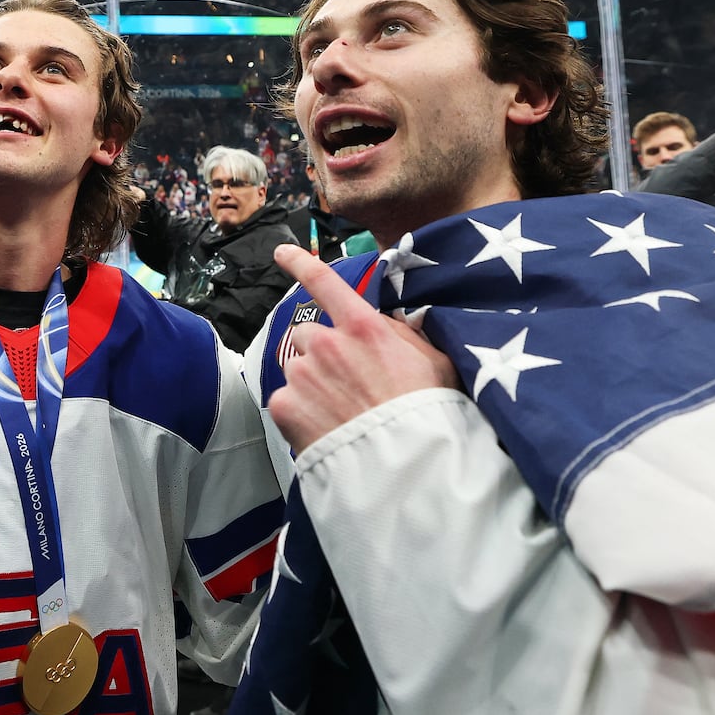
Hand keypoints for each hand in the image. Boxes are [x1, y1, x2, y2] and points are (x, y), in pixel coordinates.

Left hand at [267, 244, 458, 451]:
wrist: (403, 462)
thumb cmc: (425, 413)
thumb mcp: (433, 361)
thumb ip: (403, 336)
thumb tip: (388, 325)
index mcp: (363, 327)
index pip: (326, 284)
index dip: (301, 264)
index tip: (282, 252)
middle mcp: (326, 343)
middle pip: (309, 336)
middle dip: (322, 354)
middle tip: (346, 383)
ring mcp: (302, 374)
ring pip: (296, 368)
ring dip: (310, 382)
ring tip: (339, 410)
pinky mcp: (285, 405)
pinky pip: (286, 400)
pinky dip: (299, 412)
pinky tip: (325, 426)